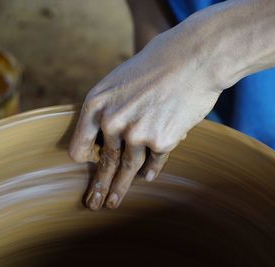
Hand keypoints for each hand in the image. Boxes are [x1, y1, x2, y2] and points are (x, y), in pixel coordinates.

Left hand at [69, 25, 223, 209]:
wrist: (194, 58)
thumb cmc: (158, 65)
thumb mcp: (121, 81)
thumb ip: (111, 110)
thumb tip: (109, 141)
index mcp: (96, 104)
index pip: (80, 145)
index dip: (83, 157)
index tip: (86, 167)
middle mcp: (112, 122)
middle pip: (103, 163)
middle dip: (98, 187)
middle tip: (92, 204)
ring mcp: (137, 134)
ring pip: (127, 169)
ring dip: (120, 189)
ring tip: (114, 203)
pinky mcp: (162, 142)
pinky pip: (154, 162)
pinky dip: (151, 171)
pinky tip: (147, 179)